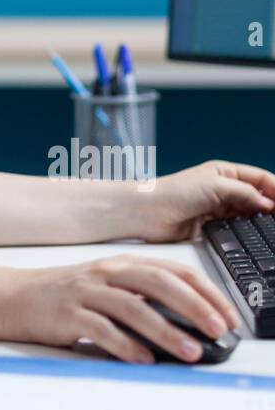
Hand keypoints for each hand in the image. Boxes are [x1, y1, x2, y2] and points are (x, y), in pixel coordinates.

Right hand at [7, 253, 239, 363]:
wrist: (13, 297)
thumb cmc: (66, 296)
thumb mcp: (107, 287)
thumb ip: (142, 298)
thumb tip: (189, 324)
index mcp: (121, 264)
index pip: (173, 270)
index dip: (205, 291)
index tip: (228, 314)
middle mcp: (106, 273)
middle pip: (158, 283)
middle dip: (194, 307)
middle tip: (219, 330)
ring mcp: (85, 292)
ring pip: (133, 307)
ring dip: (166, 331)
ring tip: (190, 351)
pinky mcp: (66, 315)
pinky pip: (100, 329)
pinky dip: (125, 345)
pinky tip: (144, 360)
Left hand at [133, 160, 274, 242]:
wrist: (148, 213)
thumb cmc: (173, 191)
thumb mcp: (216, 186)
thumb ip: (245, 194)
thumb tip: (268, 203)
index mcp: (225, 172)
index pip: (261, 178)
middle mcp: (224, 189)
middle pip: (258, 197)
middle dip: (272, 206)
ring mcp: (218, 209)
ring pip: (249, 214)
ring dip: (261, 220)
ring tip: (272, 229)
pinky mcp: (212, 227)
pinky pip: (237, 229)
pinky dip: (248, 232)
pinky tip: (255, 237)